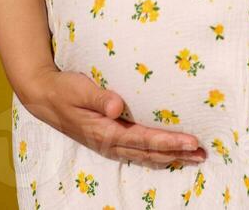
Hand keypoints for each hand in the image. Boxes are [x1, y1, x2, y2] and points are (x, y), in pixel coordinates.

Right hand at [16, 68, 205, 168]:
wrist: (46, 97)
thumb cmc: (65, 90)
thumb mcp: (79, 90)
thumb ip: (99, 98)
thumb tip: (118, 106)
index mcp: (105, 132)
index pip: (144, 139)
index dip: (168, 141)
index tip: (190, 141)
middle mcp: (110, 143)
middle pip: (150, 152)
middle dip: (177, 153)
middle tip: (202, 152)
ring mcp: (111, 144)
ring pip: (146, 156)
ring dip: (171, 157)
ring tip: (194, 156)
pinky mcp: (111, 140)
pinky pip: (139, 152)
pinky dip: (158, 155)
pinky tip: (171, 154)